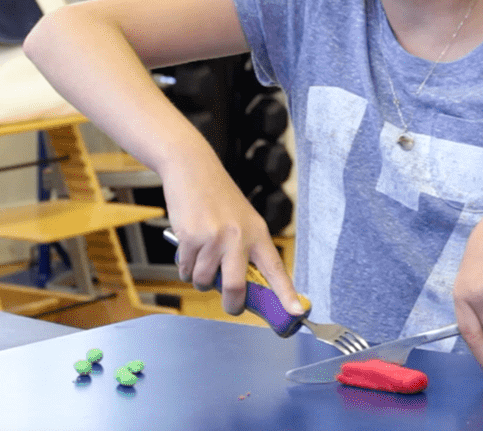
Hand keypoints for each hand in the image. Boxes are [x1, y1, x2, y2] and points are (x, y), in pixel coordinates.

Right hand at [161, 151, 302, 317]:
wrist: (193, 169)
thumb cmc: (219, 197)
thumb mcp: (243, 221)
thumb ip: (246, 251)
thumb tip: (242, 290)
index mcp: (258, 234)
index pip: (276, 269)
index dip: (287, 294)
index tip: (296, 312)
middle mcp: (239, 238)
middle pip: (236, 288)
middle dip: (232, 305)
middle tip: (231, 305)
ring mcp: (214, 239)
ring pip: (204, 282)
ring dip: (200, 279)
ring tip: (202, 258)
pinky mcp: (191, 239)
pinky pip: (186, 270)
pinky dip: (185, 267)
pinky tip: (188, 247)